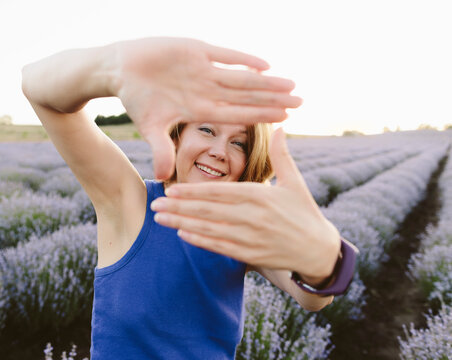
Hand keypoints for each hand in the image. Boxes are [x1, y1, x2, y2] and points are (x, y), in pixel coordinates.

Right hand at [113, 37, 302, 179]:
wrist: (120, 69)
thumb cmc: (136, 99)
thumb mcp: (150, 127)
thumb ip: (162, 149)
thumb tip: (163, 178)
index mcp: (200, 109)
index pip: (236, 114)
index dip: (260, 115)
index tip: (286, 118)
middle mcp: (206, 89)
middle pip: (246, 95)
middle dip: (272, 98)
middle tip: (301, 100)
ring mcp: (203, 69)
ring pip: (241, 77)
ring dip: (265, 81)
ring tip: (290, 84)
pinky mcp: (195, 50)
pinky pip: (224, 55)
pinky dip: (243, 59)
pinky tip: (264, 65)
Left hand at [151, 127, 340, 277]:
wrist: (318, 250)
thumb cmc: (304, 212)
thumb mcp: (295, 181)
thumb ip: (282, 156)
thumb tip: (280, 127)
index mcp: (261, 196)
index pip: (221, 193)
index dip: (195, 192)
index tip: (172, 189)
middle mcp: (254, 217)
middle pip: (209, 211)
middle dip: (180, 208)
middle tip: (156, 204)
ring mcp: (251, 238)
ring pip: (210, 230)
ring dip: (183, 224)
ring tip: (160, 219)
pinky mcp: (251, 254)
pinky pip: (221, 247)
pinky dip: (200, 241)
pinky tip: (182, 234)